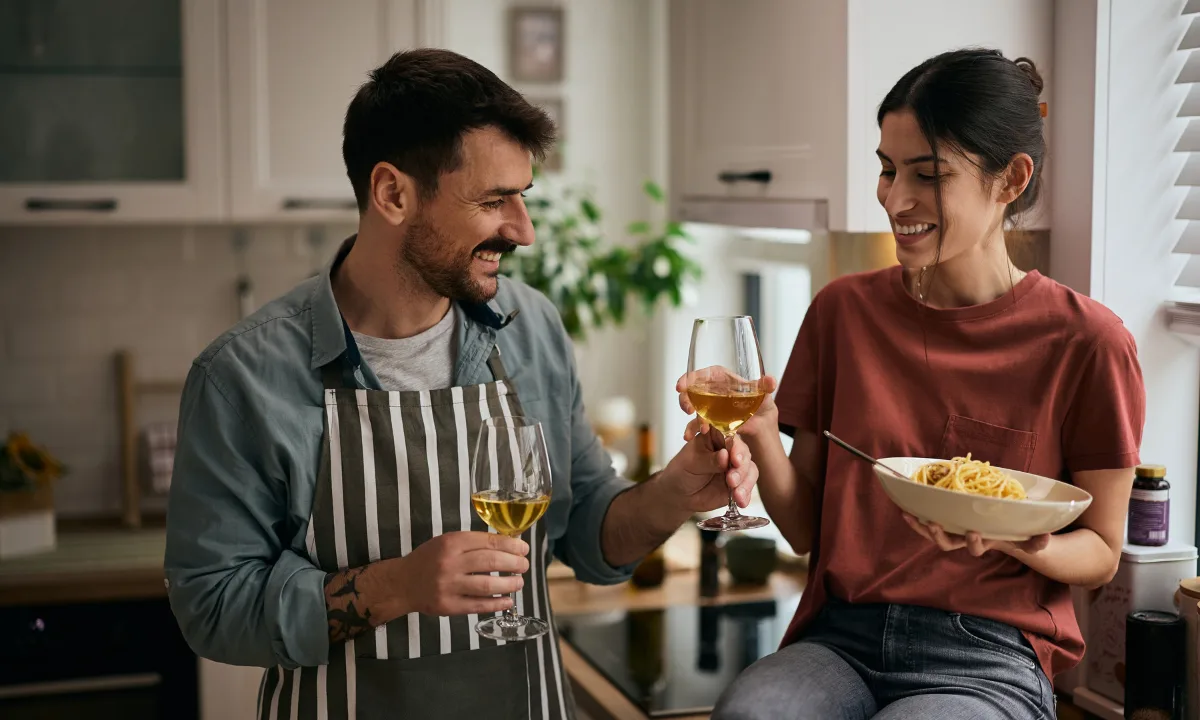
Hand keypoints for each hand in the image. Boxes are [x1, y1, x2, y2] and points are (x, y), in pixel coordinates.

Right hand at [393, 531, 529, 615]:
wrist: (402, 583)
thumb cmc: (429, 559)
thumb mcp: (447, 542)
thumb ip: (472, 543)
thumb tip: (507, 545)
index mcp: (452, 543)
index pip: (488, 541)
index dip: (511, 545)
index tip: (523, 548)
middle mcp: (450, 563)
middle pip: (490, 562)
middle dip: (514, 563)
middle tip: (524, 565)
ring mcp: (449, 586)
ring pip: (487, 586)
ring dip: (508, 584)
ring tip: (519, 582)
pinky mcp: (448, 606)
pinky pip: (478, 606)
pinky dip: (496, 604)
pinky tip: (507, 601)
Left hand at [659, 423, 759, 511]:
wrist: (680, 494)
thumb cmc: (682, 471)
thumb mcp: (691, 463)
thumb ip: (709, 460)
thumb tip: (725, 455)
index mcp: (715, 436)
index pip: (729, 435)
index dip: (734, 445)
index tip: (733, 457)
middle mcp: (729, 449)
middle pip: (743, 452)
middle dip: (740, 467)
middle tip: (731, 479)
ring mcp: (735, 466)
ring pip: (749, 469)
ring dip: (745, 482)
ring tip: (736, 494)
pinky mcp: (740, 482)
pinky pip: (748, 485)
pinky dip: (746, 494)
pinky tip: (741, 501)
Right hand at [675, 368, 778, 440]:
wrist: (760, 421)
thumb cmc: (759, 401)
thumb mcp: (762, 393)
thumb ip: (765, 386)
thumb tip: (771, 380)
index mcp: (719, 378)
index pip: (700, 374)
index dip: (688, 379)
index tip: (681, 386)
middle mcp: (710, 390)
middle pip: (691, 391)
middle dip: (685, 399)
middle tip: (688, 409)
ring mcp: (707, 406)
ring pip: (691, 407)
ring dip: (691, 417)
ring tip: (701, 428)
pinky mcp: (708, 420)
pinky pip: (695, 423)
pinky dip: (691, 430)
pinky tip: (690, 436)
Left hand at [901, 513, 1050, 556]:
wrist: (1005, 529)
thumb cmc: (1016, 533)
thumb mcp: (1029, 538)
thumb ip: (1038, 541)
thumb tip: (1046, 539)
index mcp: (984, 542)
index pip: (975, 548)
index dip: (973, 542)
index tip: (974, 531)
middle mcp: (965, 539)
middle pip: (947, 544)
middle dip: (940, 535)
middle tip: (934, 524)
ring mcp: (954, 531)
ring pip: (934, 534)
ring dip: (921, 526)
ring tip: (910, 515)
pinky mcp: (946, 520)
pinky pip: (926, 521)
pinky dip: (915, 517)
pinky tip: (904, 508)